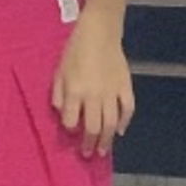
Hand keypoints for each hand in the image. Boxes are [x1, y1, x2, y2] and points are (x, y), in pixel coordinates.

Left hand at [52, 10, 134, 158]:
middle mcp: (94, 96)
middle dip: (88, 143)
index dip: (70, 130)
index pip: (71, 121)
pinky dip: (125, 122)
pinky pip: (128, 109)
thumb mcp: (59, 71)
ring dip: (106, 140)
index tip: (70, 132)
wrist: (100, 32)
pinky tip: (121, 131)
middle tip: (86, 154)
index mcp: (75, 91)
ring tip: (102, 151)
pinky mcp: (126, 87)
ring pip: (111, 123)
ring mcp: (112, 92)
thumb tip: (60, 113)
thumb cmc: (75, 50)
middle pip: (92, 127)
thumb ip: (58, 94)